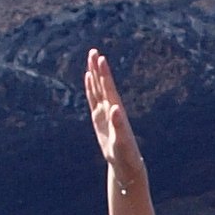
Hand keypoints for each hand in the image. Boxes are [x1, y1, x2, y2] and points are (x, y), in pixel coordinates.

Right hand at [85, 48, 138, 167]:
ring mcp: (104, 112)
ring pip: (97, 89)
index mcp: (116, 111)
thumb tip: (115, 108)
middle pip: (102, 84)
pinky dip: (90, 88)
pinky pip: (93, 99)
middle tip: (93, 51)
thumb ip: (119, 124)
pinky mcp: (99, 118)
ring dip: (94, 74)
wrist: (126, 163)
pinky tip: (88, 78)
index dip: (104, 74)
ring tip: (91, 59)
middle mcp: (111, 108)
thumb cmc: (126, 153)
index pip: (108, 88)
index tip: (101, 58)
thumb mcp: (122, 140)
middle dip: (97, 68)